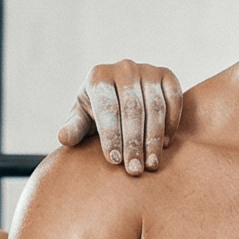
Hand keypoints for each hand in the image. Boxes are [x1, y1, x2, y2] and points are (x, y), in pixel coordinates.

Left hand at [60, 60, 183, 174]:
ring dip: (153, 138)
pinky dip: (171, 122)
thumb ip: (74, 128)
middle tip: (134, 170)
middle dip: (133, 142)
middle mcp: (124, 68)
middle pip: (132, 109)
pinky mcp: (167, 75)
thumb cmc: (96, 112)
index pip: (107, 108)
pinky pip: (174, 99)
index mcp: (98, 77)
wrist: (118, 92)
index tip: (114, 161)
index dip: (111, 135)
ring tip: (151, 164)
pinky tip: (165, 144)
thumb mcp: (81, 119)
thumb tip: (64, 138)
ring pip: (155, 106)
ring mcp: (147, 70)